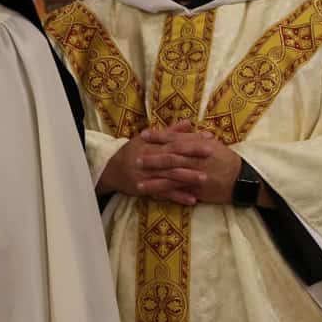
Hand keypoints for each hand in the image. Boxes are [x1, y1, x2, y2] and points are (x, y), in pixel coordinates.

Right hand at [97, 120, 241, 206]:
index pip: (173, 141)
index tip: (208, 138)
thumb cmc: (131, 152)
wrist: (111, 171)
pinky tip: (192, 200)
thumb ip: (169, 132)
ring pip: (169, 176)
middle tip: (211, 154)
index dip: (191, 139)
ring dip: (187, 177)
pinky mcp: (146, 189)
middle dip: (192, 155)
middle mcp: (149, 160)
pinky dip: (178, 197)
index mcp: (151, 146)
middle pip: (172, 157)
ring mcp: (147, 175)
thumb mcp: (145, 138)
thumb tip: (188, 122)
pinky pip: (164, 194)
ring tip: (205, 178)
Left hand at [137, 125, 242, 204]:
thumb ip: (195, 137)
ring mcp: (196, 175)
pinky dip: (165, 193)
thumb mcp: (212, 144)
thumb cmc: (226, 159)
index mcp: (199, 145)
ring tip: (137, 183)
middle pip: (170, 157)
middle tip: (135, 159)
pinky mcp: (198, 189)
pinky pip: (179, 191)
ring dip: (154, 181)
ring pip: (171, 177)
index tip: (143, 135)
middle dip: (152, 159)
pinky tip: (152, 196)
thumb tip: (183, 125)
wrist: (243, 178)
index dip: (159, 136)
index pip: (175, 139)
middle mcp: (196, 159)